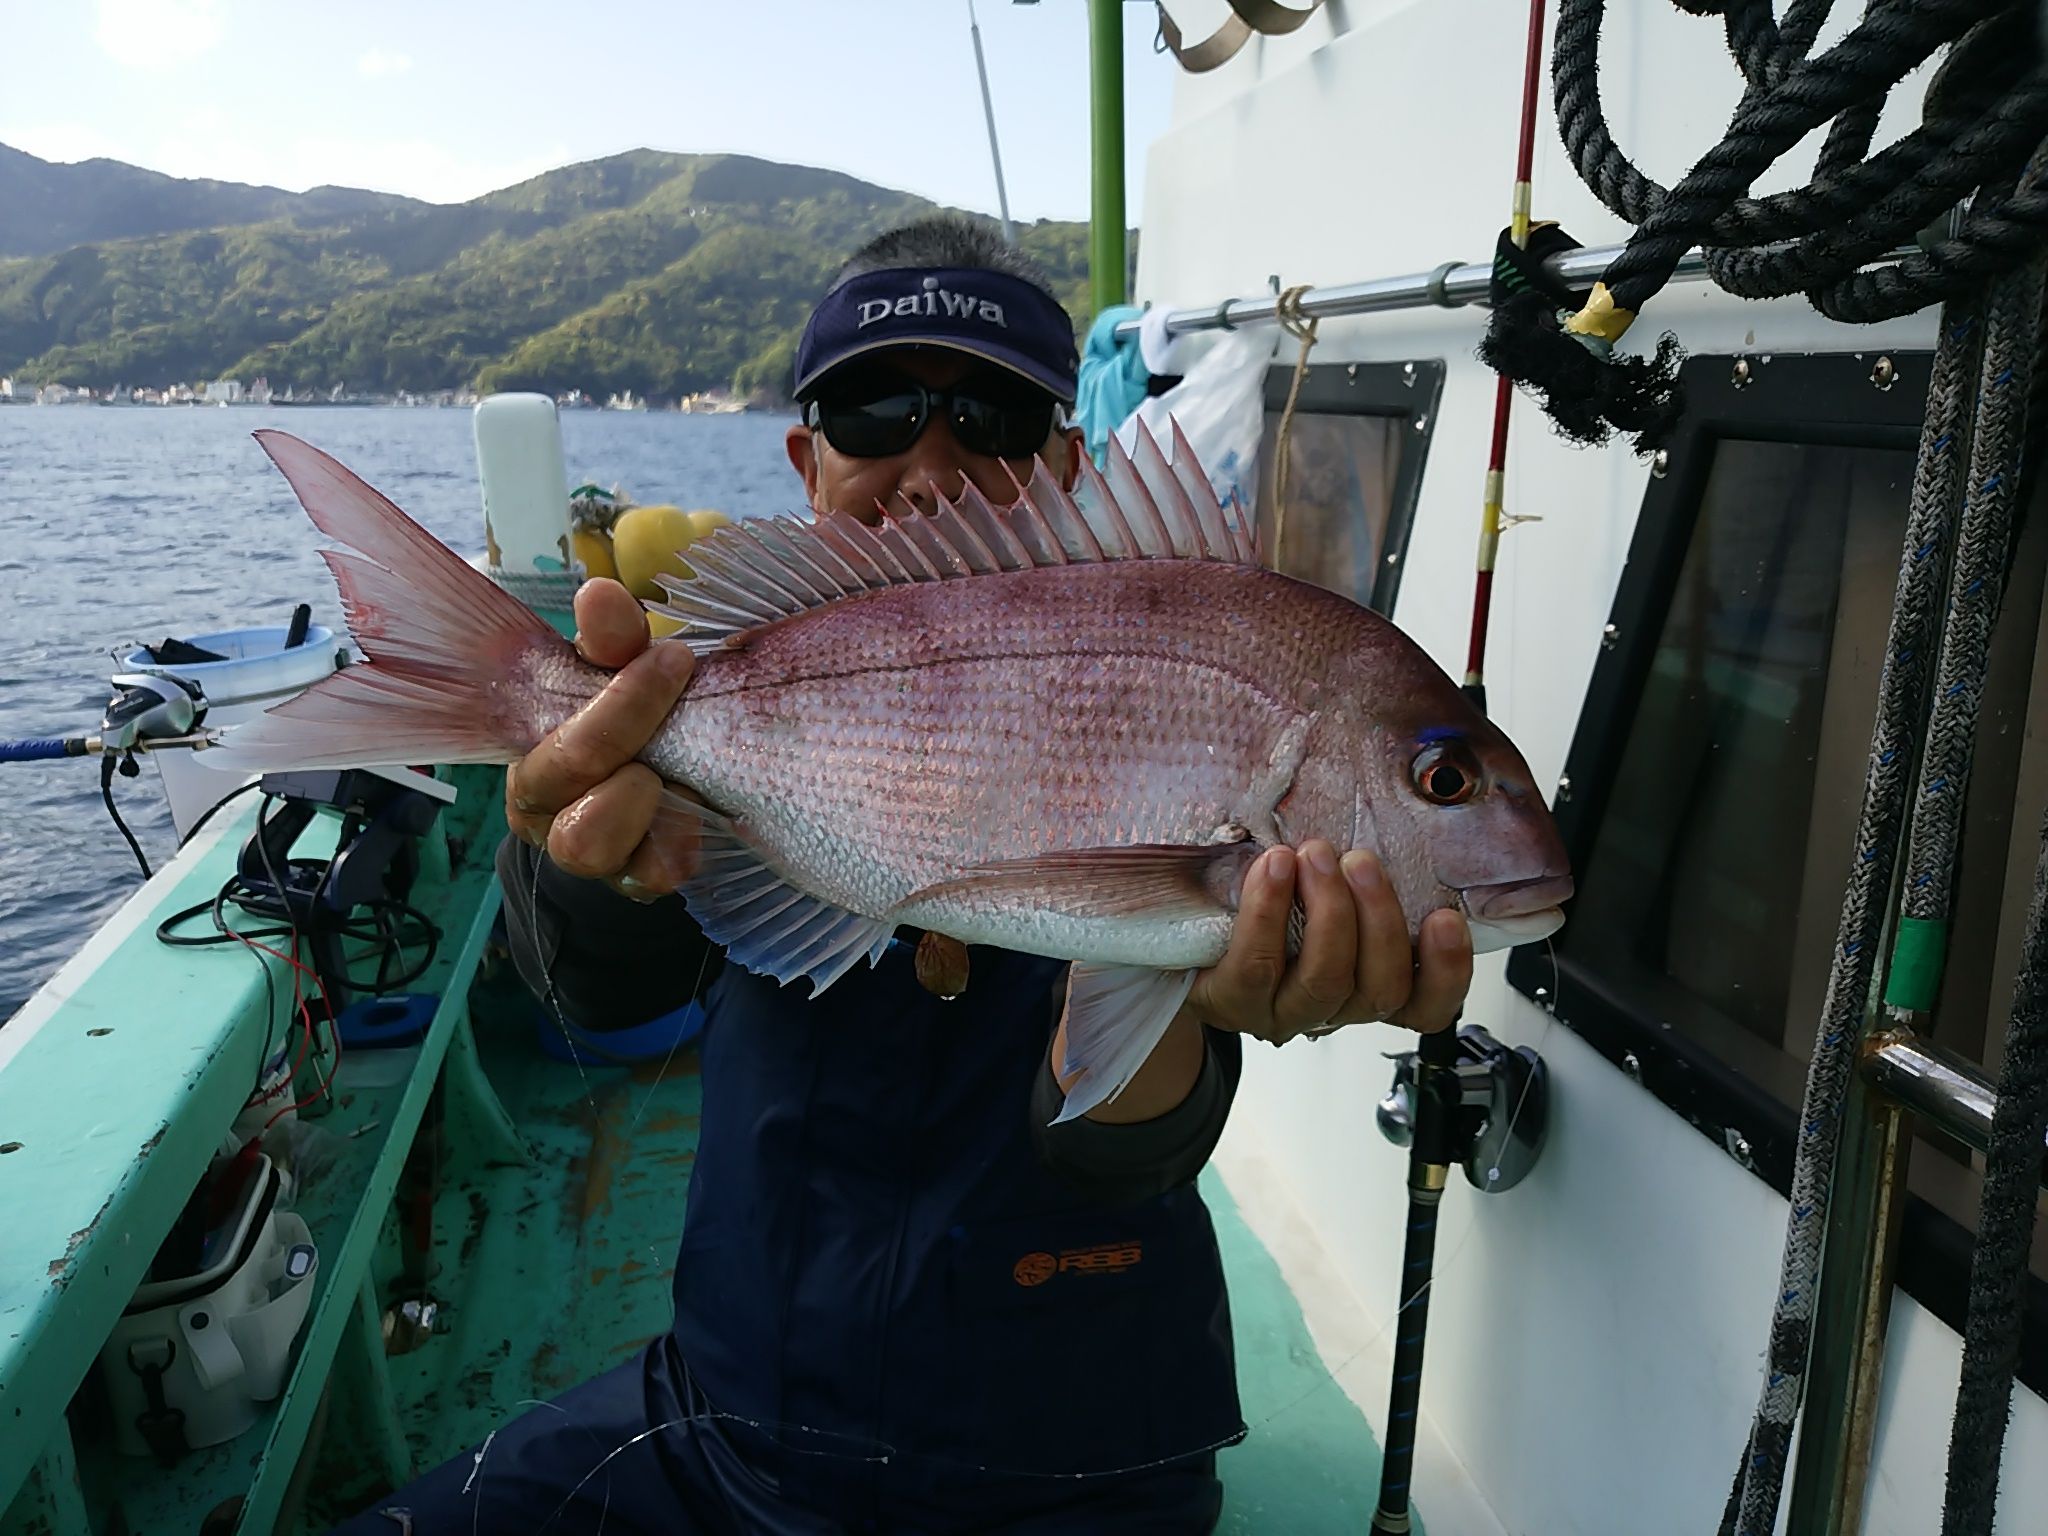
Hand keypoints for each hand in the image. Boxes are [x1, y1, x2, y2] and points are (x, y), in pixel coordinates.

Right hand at [504, 579, 697, 901]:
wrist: (665, 788)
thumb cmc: (633, 715)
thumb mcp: (622, 670)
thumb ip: (613, 638)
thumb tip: (599, 596)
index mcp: (528, 745)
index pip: (538, 724)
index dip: (605, 697)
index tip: (671, 656)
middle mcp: (544, 808)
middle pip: (557, 780)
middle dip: (623, 731)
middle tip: (681, 695)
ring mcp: (589, 852)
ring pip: (587, 843)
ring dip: (637, 801)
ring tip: (673, 769)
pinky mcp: (637, 879)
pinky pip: (652, 872)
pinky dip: (678, 838)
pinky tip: (699, 807)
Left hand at [1184, 841, 1471, 1044]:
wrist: (1183, 928)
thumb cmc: (1267, 898)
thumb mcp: (1325, 881)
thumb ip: (1362, 868)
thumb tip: (1400, 801)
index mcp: (1367, 982)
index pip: (1426, 1005)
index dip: (1447, 970)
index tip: (1445, 917)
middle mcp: (1333, 1007)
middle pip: (1381, 988)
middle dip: (1379, 917)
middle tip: (1359, 860)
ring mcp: (1283, 1011)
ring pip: (1326, 980)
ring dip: (1328, 910)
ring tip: (1314, 855)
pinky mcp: (1234, 1001)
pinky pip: (1259, 964)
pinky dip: (1269, 910)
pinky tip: (1273, 868)